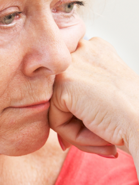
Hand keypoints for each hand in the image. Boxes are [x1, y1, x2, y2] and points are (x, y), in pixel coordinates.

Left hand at [49, 37, 138, 159]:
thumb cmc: (134, 117)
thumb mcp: (105, 96)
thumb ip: (79, 95)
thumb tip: (52, 106)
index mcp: (95, 49)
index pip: (67, 87)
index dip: (81, 112)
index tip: (105, 124)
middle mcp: (81, 48)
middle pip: (59, 97)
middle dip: (77, 123)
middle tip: (105, 134)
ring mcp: (71, 63)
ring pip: (55, 111)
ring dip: (77, 132)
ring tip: (104, 135)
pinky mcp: (64, 82)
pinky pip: (55, 121)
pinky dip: (75, 136)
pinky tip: (100, 132)